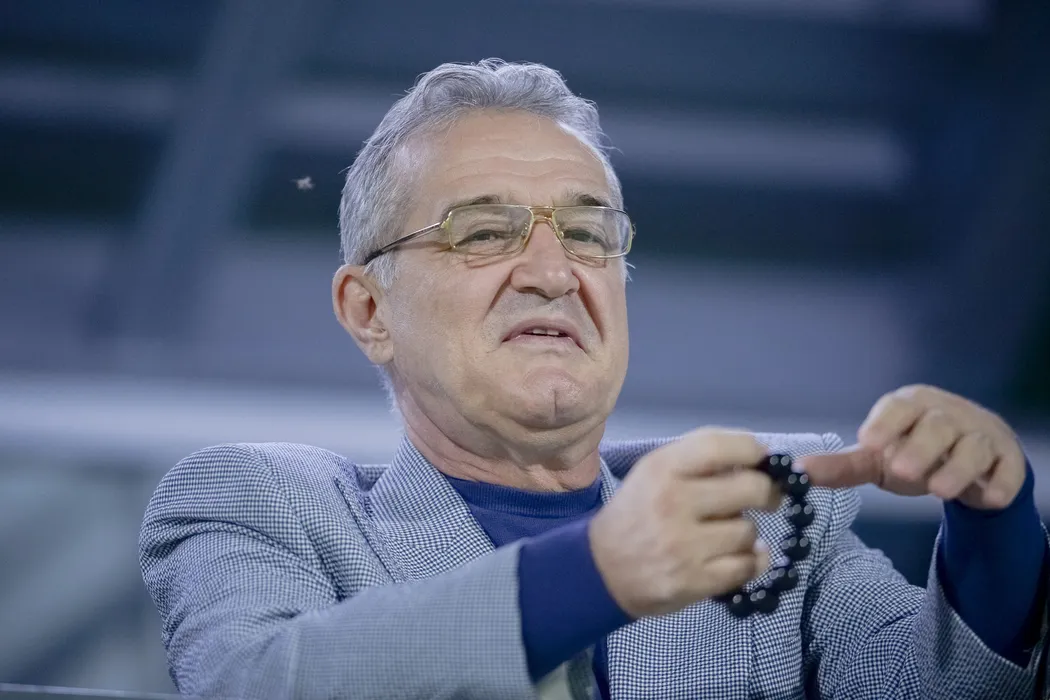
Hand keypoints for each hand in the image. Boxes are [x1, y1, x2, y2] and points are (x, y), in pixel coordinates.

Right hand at [589, 429, 780, 618]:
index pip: (720, 447)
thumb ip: (699, 460)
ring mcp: (683, 545)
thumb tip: (759, 459)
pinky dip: (751, 561)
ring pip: (749, 531)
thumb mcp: (655, 473)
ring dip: (746, 533)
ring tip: (728, 535)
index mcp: (662, 469)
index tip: (764, 458)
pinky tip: (740, 557)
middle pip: (751, 488)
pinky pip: (747, 566)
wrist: (601, 568)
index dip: (753, 449)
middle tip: (767, 498)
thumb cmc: (637, 512)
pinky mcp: (693, 581)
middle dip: (767, 492)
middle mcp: (673, 502)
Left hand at [801, 385, 1026, 509]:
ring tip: (938, 491)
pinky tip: (989, 498)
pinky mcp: (1007, 461)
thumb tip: (797, 471)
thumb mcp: (878, 458)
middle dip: (920, 447)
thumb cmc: (916, 451)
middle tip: (900, 471)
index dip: (885, 422)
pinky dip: (1000, 484)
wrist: (974, 458)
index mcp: (912, 405)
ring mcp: (981, 436)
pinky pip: (1008, 470)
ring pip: (973, 446)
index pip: (897, 407)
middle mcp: (948, 414)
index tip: (868, 442)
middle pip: (937, 425)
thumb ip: (842, 465)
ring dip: (957, 468)